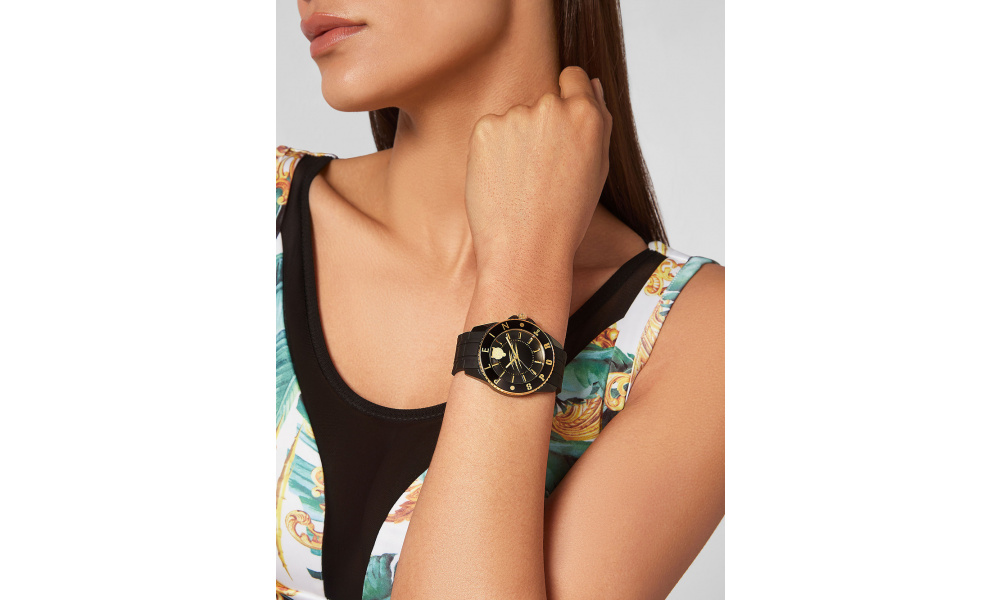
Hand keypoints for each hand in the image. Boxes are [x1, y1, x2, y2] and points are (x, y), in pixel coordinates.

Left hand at [464, 66, 612, 274]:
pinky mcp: (485, 129)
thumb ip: (599, 121)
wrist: (526, 249)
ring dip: (516, 142)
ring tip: (522, 184)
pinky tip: (503, 182)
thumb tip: (592, 84)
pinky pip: (491, 132)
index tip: (560, 128)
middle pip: (543, 103)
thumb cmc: (566, 217)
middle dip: (542, 129)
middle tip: (542, 175)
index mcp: (586, 115)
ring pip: (515, 120)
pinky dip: (493, 152)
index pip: (574, 78)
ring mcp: (516, 117)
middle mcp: (552, 108)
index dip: (568, 100)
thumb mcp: (597, 169)